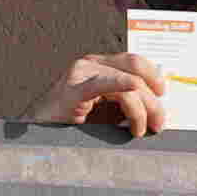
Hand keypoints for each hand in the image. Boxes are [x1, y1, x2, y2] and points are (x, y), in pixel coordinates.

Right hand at [32, 50, 165, 139]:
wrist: (33, 133)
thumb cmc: (67, 124)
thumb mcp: (103, 110)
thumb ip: (124, 104)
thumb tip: (155, 112)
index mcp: (99, 65)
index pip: (136, 62)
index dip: (154, 78)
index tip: (162, 99)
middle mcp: (91, 63)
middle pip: (136, 71)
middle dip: (153, 100)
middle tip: (158, 125)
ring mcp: (81, 72)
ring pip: (127, 82)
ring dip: (141, 109)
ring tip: (139, 130)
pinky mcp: (73, 88)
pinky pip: (104, 83)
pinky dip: (122, 84)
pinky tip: (133, 87)